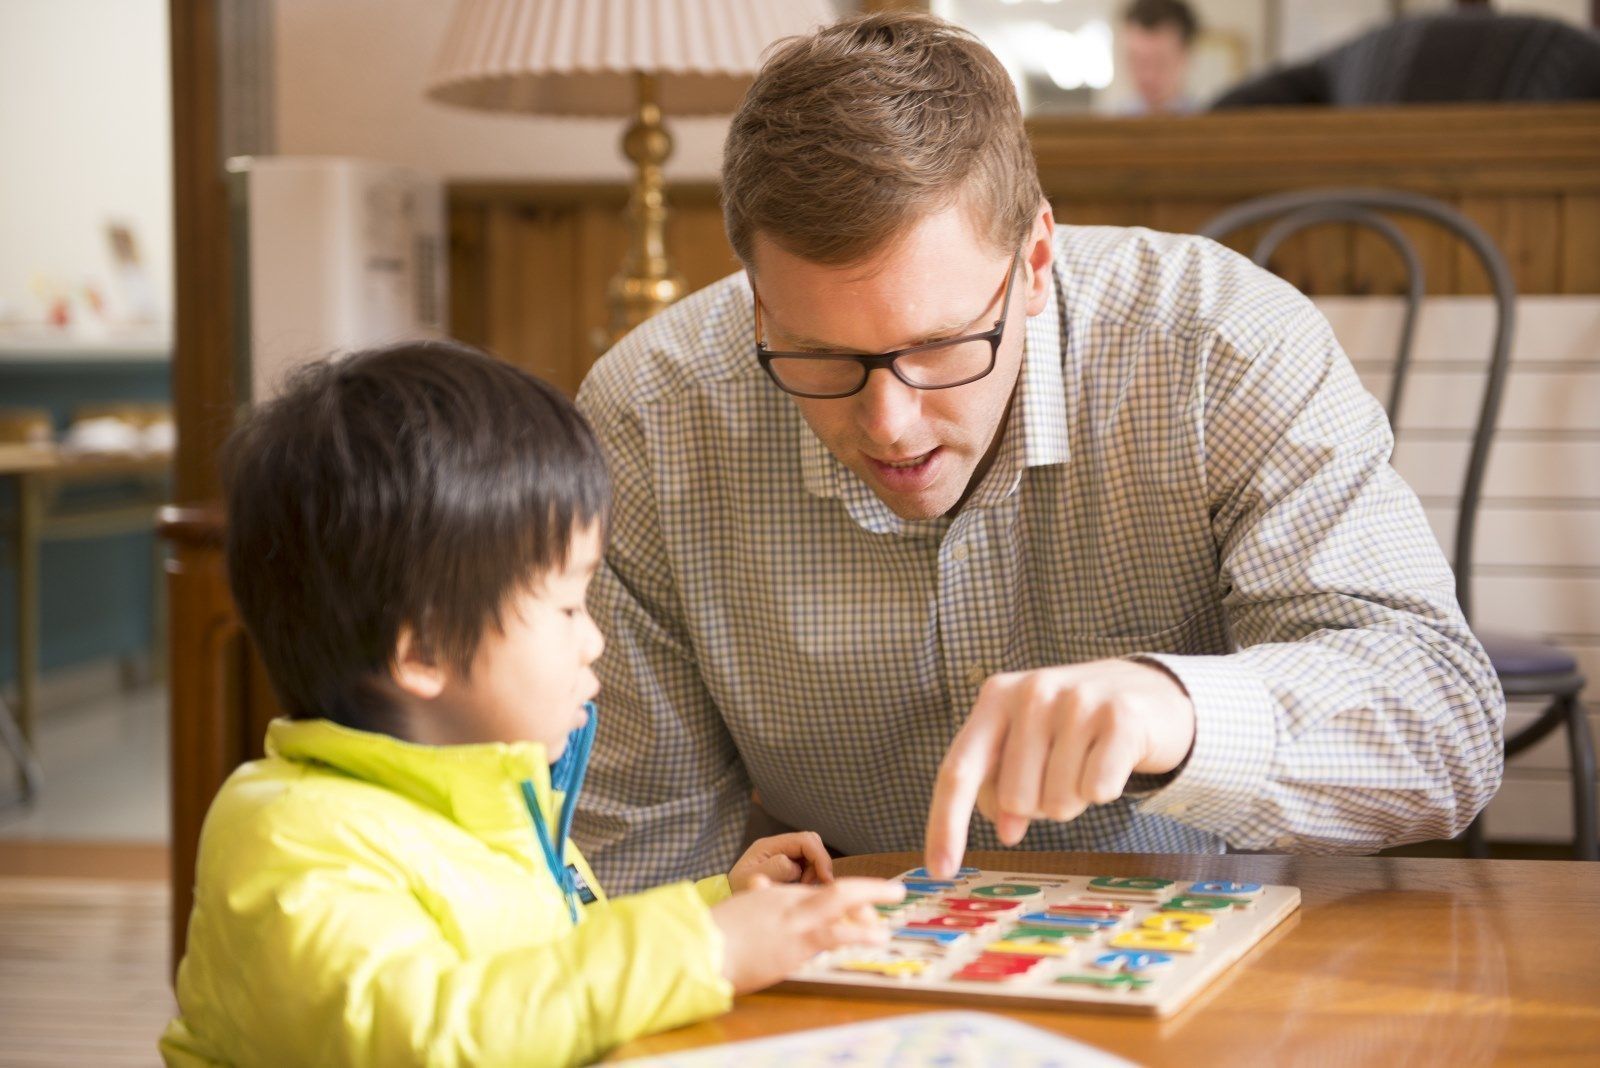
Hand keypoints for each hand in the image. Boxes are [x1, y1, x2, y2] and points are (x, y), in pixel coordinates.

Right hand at [710, 876, 903, 993]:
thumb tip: (759, 890)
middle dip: (868, 893)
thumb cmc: (713, 934)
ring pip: (845, 905)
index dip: (843, 896)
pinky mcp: (798, 941)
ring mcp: (796, 920)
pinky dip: (862, 932)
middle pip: (840, 891)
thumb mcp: (739, 911)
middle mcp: (791, 903)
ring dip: (871, 912)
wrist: (701, 947)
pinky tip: (878, 937)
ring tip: (887, 926)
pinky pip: (839, 932)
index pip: (818, 892)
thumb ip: (755, 900)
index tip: (859, 903)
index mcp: (776, 897)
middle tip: (885, 906)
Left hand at [729, 831, 832, 890]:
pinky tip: (800, 889)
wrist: (727, 898)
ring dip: (815, 871)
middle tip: (811, 885)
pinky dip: (810, 876)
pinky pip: (807, 865)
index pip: (805, 840)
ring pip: (812, 854)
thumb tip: (795, 866)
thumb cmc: (737, 890)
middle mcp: (777, 846)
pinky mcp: (786, 865)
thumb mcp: (752, 880)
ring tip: (803, 888)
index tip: (826, 879)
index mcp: (769, 845)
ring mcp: (782, 854)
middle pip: (812, 842)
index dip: (820, 857)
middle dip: (819, 863)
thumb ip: (775, 869)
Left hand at [924, 659, 1194, 877]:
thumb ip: (1002, 785)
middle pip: (1015, 798)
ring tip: (1088, 763)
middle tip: (1061, 775)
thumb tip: (1006, 831)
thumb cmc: (1074, 728)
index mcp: (995, 698)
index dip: (946, 824)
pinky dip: (1104, 790)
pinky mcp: (1120, 717)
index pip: (958, 771)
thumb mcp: (1027, 745)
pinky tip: (1114, 761)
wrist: (1149, 692)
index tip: (940, 870)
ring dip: (1074, 799)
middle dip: (1039, 806)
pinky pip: (1098, 791)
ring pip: (1059, 801)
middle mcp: (1031, 691)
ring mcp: (1076, 700)